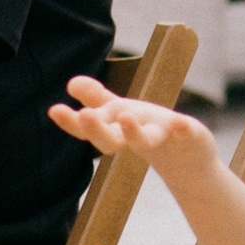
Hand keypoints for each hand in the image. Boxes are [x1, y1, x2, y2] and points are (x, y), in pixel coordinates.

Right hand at [49, 77, 221, 195]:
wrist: (190, 162)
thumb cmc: (149, 133)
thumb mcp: (122, 114)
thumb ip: (97, 99)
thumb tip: (71, 83)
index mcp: (117, 132)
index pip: (89, 130)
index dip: (71, 122)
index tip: (54, 110)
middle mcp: (136, 139)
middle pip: (111, 140)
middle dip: (97, 129)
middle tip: (84, 115)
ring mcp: (164, 140)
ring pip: (146, 140)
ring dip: (134, 132)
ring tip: (125, 117)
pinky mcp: (190, 139)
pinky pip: (186, 134)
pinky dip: (183, 130)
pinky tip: (180, 123)